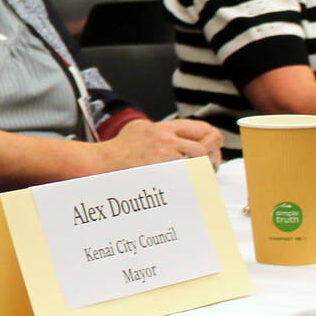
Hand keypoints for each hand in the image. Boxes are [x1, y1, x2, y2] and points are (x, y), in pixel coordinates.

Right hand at [93, 118, 220, 171]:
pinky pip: (189, 176)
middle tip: (212, 167)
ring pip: (200, 162)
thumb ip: (158, 132)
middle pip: (205, 145)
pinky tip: (192, 187)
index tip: (215, 147)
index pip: (200, 128)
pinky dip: (195, 181)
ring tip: (203, 179)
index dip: (212, 138)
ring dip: (205, 171)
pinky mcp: (162, 169)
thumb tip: (175, 139)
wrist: (100, 162)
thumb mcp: (138, 130)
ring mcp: (164, 154)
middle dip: (213, 158)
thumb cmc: (115, 151)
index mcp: (163, 127)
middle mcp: (167, 138)